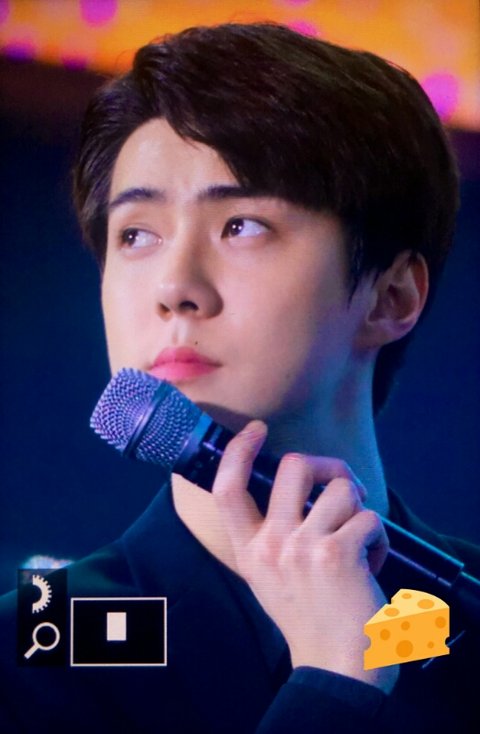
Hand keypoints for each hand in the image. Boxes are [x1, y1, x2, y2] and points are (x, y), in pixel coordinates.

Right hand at [212, 420, 398, 693]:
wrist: (336, 667)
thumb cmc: (311, 619)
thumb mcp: (271, 578)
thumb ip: (273, 535)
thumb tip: (301, 488)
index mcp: (250, 551)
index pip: (227, 489)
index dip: (238, 451)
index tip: (256, 429)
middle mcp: (270, 545)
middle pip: (294, 466)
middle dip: (329, 466)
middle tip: (344, 486)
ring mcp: (301, 547)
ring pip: (342, 489)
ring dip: (360, 512)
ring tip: (360, 544)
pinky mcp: (335, 553)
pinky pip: (369, 517)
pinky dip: (379, 537)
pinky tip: (372, 563)